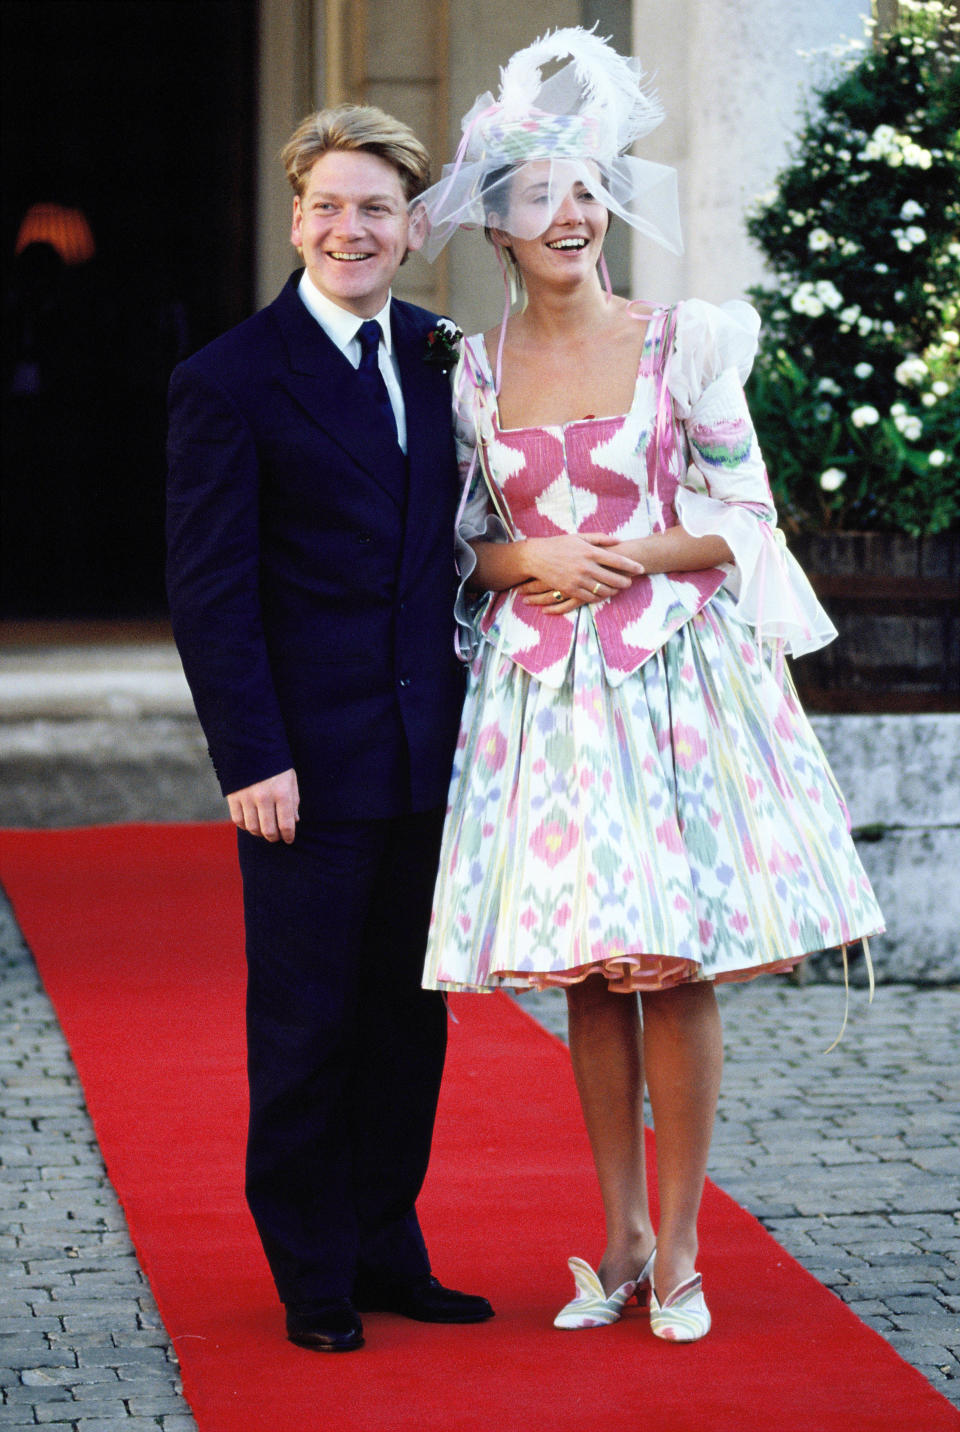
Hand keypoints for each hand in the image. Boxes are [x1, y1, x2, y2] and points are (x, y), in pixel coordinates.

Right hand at [227, 768, 299, 843]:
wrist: (252, 745)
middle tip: (277, 837)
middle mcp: (264, 797)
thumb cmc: (276, 764)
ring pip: (252, 828)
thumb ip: (293, 801)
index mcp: (282, 792)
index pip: (286, 824)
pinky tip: (251, 822)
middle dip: (274, 837)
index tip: (289, 839)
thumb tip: (294, 821)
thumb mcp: (290, 779)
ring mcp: (247, 797)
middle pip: (268, 830)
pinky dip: (245, 825)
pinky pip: (238, 820)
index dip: (289, 836)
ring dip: (259, 833)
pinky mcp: (233, 796)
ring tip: (264, 830)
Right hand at [521, 534, 642, 612]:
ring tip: (618, 589)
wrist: (537, 557)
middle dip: (625, 582)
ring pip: (604, 590)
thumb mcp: (579, 537)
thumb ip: (600, 539)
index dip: (632, 566)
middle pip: (614, 578)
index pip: (618, 560)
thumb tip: (618, 540)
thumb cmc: (559, 544)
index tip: (641, 569)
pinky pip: (590, 597)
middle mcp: (587, 566)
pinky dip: (599, 597)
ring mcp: (578, 579)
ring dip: (614, 591)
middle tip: (630, 582)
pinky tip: (603, 595)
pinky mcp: (571, 589)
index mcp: (590, 552)